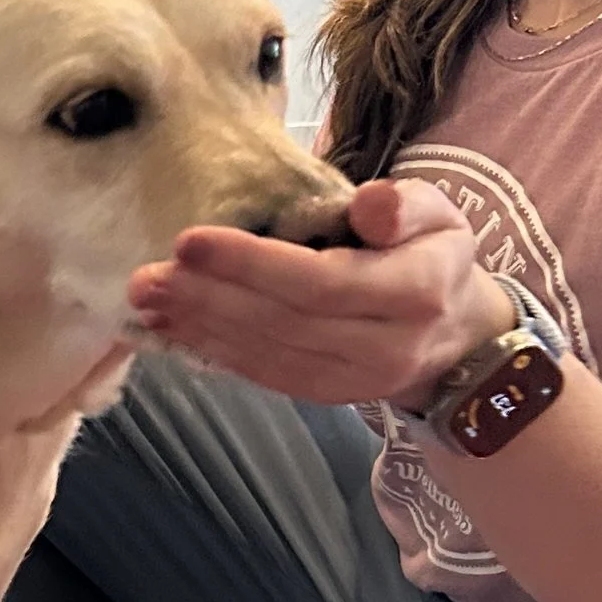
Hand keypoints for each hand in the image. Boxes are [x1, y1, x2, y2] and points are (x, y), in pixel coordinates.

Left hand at [127, 177, 515, 408]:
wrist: (455, 335)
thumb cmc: (433, 257)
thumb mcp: (439, 214)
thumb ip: (405, 205)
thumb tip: (369, 204)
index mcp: (414, 292)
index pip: (320, 282)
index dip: (251, 265)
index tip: (189, 241)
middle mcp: (384, 347)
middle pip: (282, 323)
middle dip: (208, 299)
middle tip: (146, 277)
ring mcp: (353, 381)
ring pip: (267, 354)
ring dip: (199, 329)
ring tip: (146, 302)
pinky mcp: (325, 396)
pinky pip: (264, 375)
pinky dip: (214, 353)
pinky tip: (173, 332)